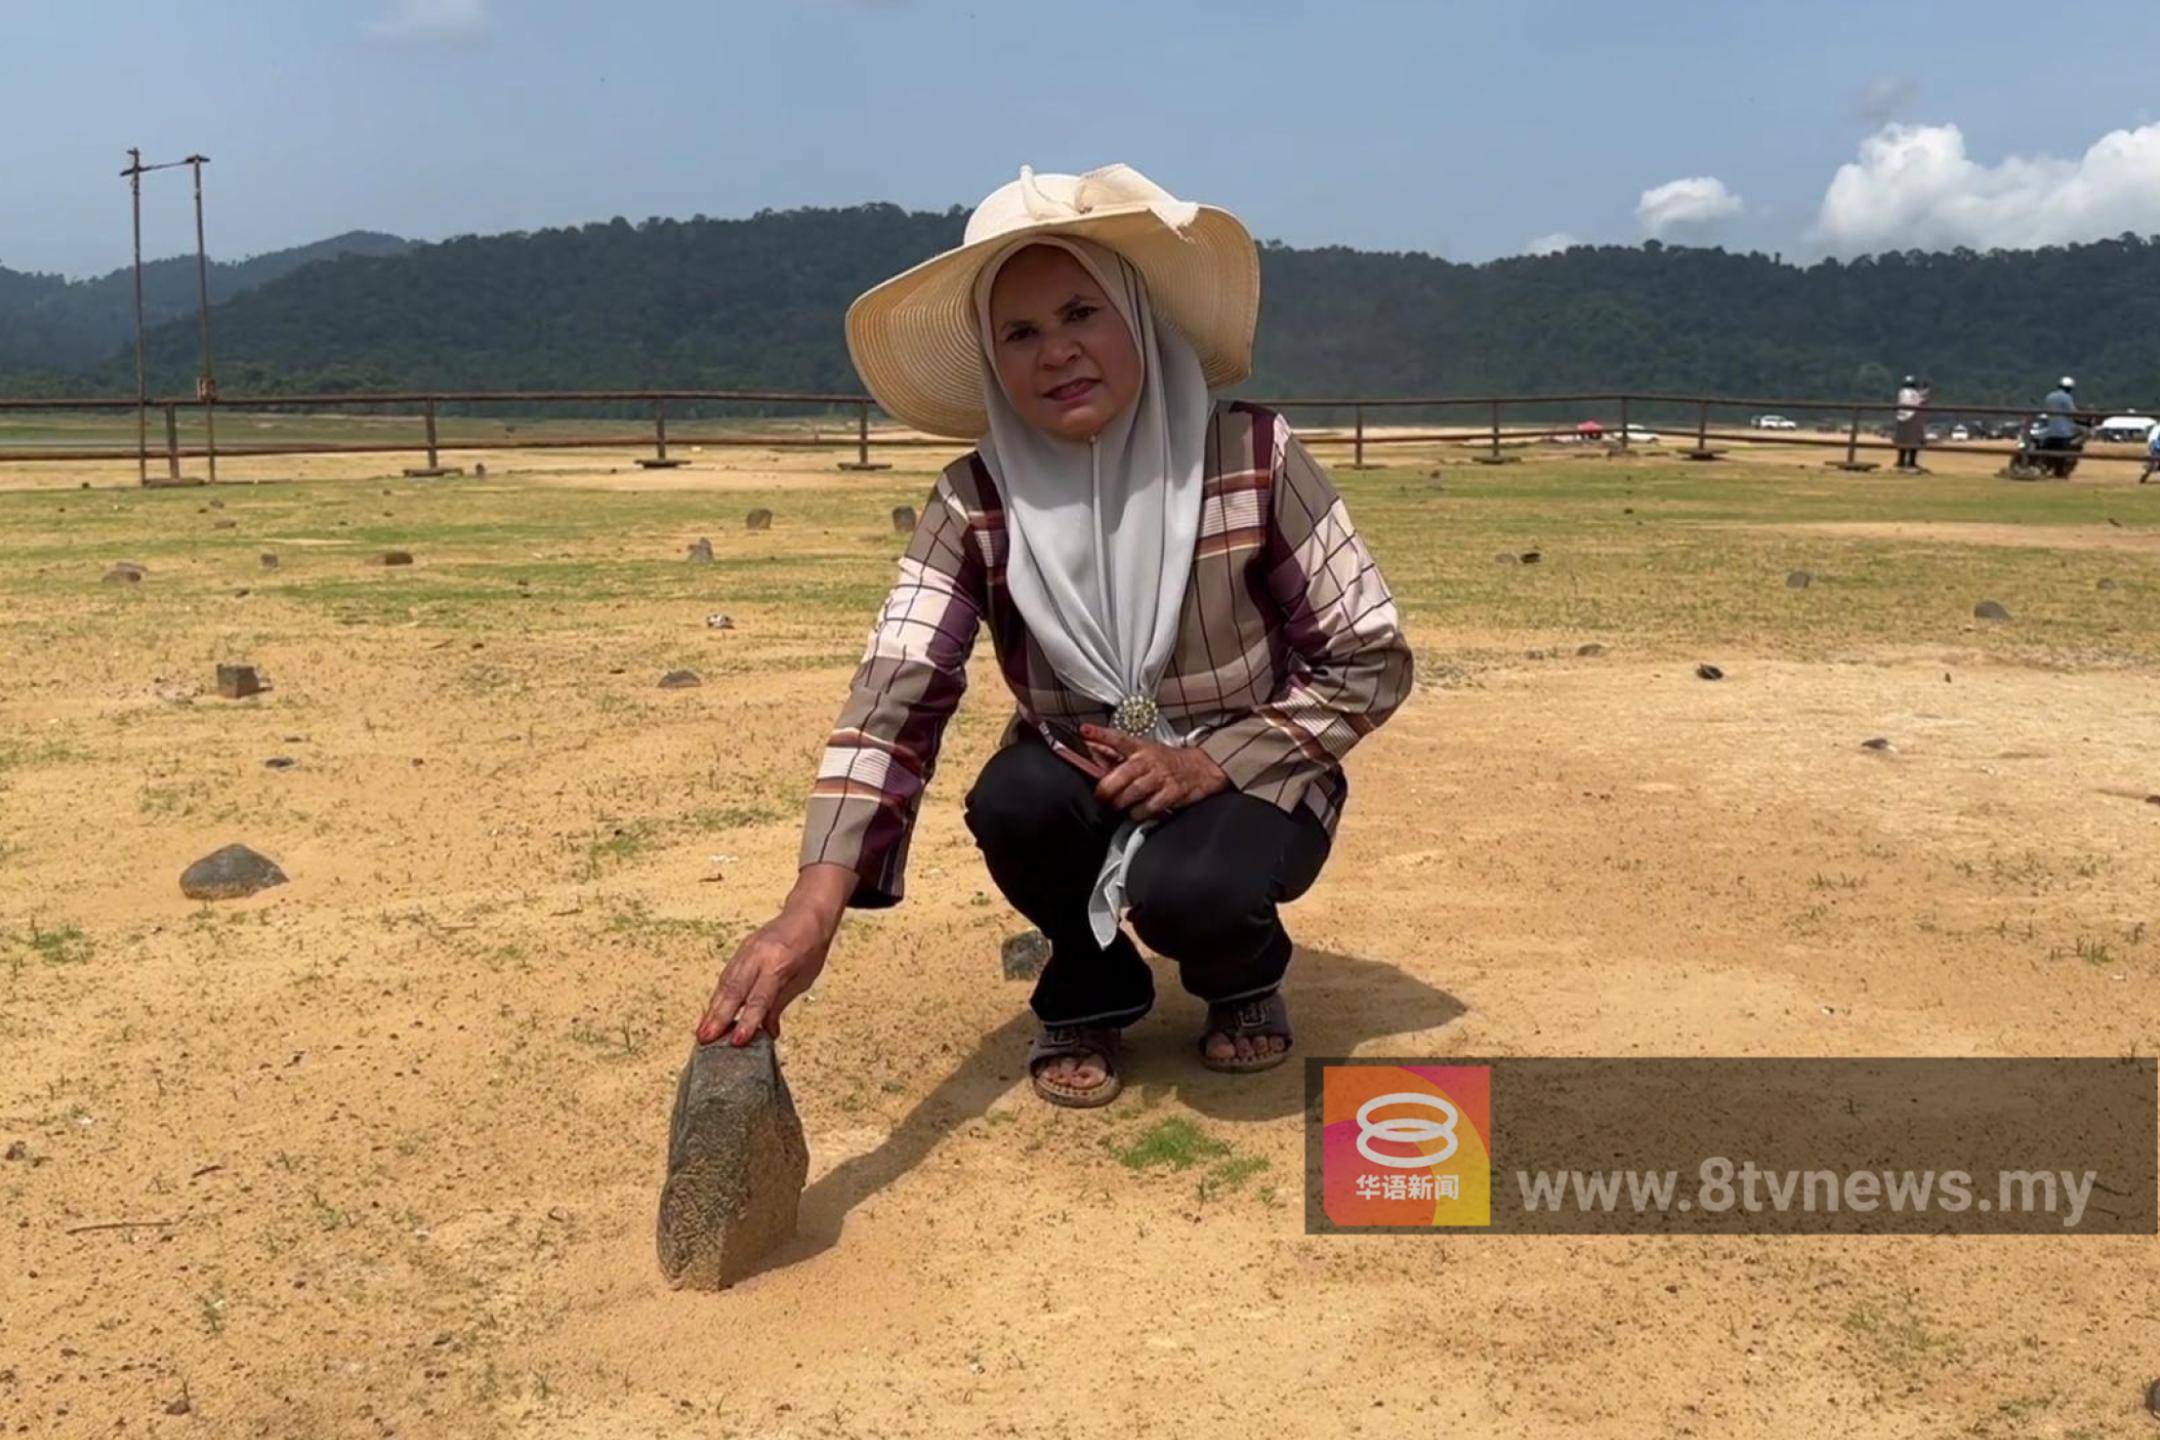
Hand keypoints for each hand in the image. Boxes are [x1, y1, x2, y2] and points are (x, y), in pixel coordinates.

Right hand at [694, 865, 851, 1045]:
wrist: (807, 915)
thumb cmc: (810, 949)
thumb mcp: (803, 980)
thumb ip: (780, 1005)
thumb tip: (767, 1033)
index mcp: (778, 964)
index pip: (759, 998)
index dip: (747, 1021)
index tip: (736, 1041)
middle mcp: (758, 956)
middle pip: (734, 991)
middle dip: (718, 1017)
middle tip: (705, 1039)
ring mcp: (746, 951)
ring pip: (725, 983)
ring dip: (713, 1009)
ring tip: (703, 1032)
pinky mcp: (740, 950)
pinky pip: (726, 975)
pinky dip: (717, 995)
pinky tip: (710, 1012)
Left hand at [1083, 724, 1229, 821]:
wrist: (1201, 769)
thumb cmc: (1164, 762)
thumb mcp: (1142, 752)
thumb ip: (1115, 753)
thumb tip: (1088, 749)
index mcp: (1140, 747)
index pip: (1118, 738)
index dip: (1101, 734)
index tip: (1085, 731)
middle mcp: (1149, 761)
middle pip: (1122, 775)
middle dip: (1106, 789)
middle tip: (1100, 797)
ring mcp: (1161, 777)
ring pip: (1133, 793)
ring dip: (1121, 803)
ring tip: (1117, 806)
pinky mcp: (1172, 793)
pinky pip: (1149, 807)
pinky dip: (1139, 813)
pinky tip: (1137, 812)